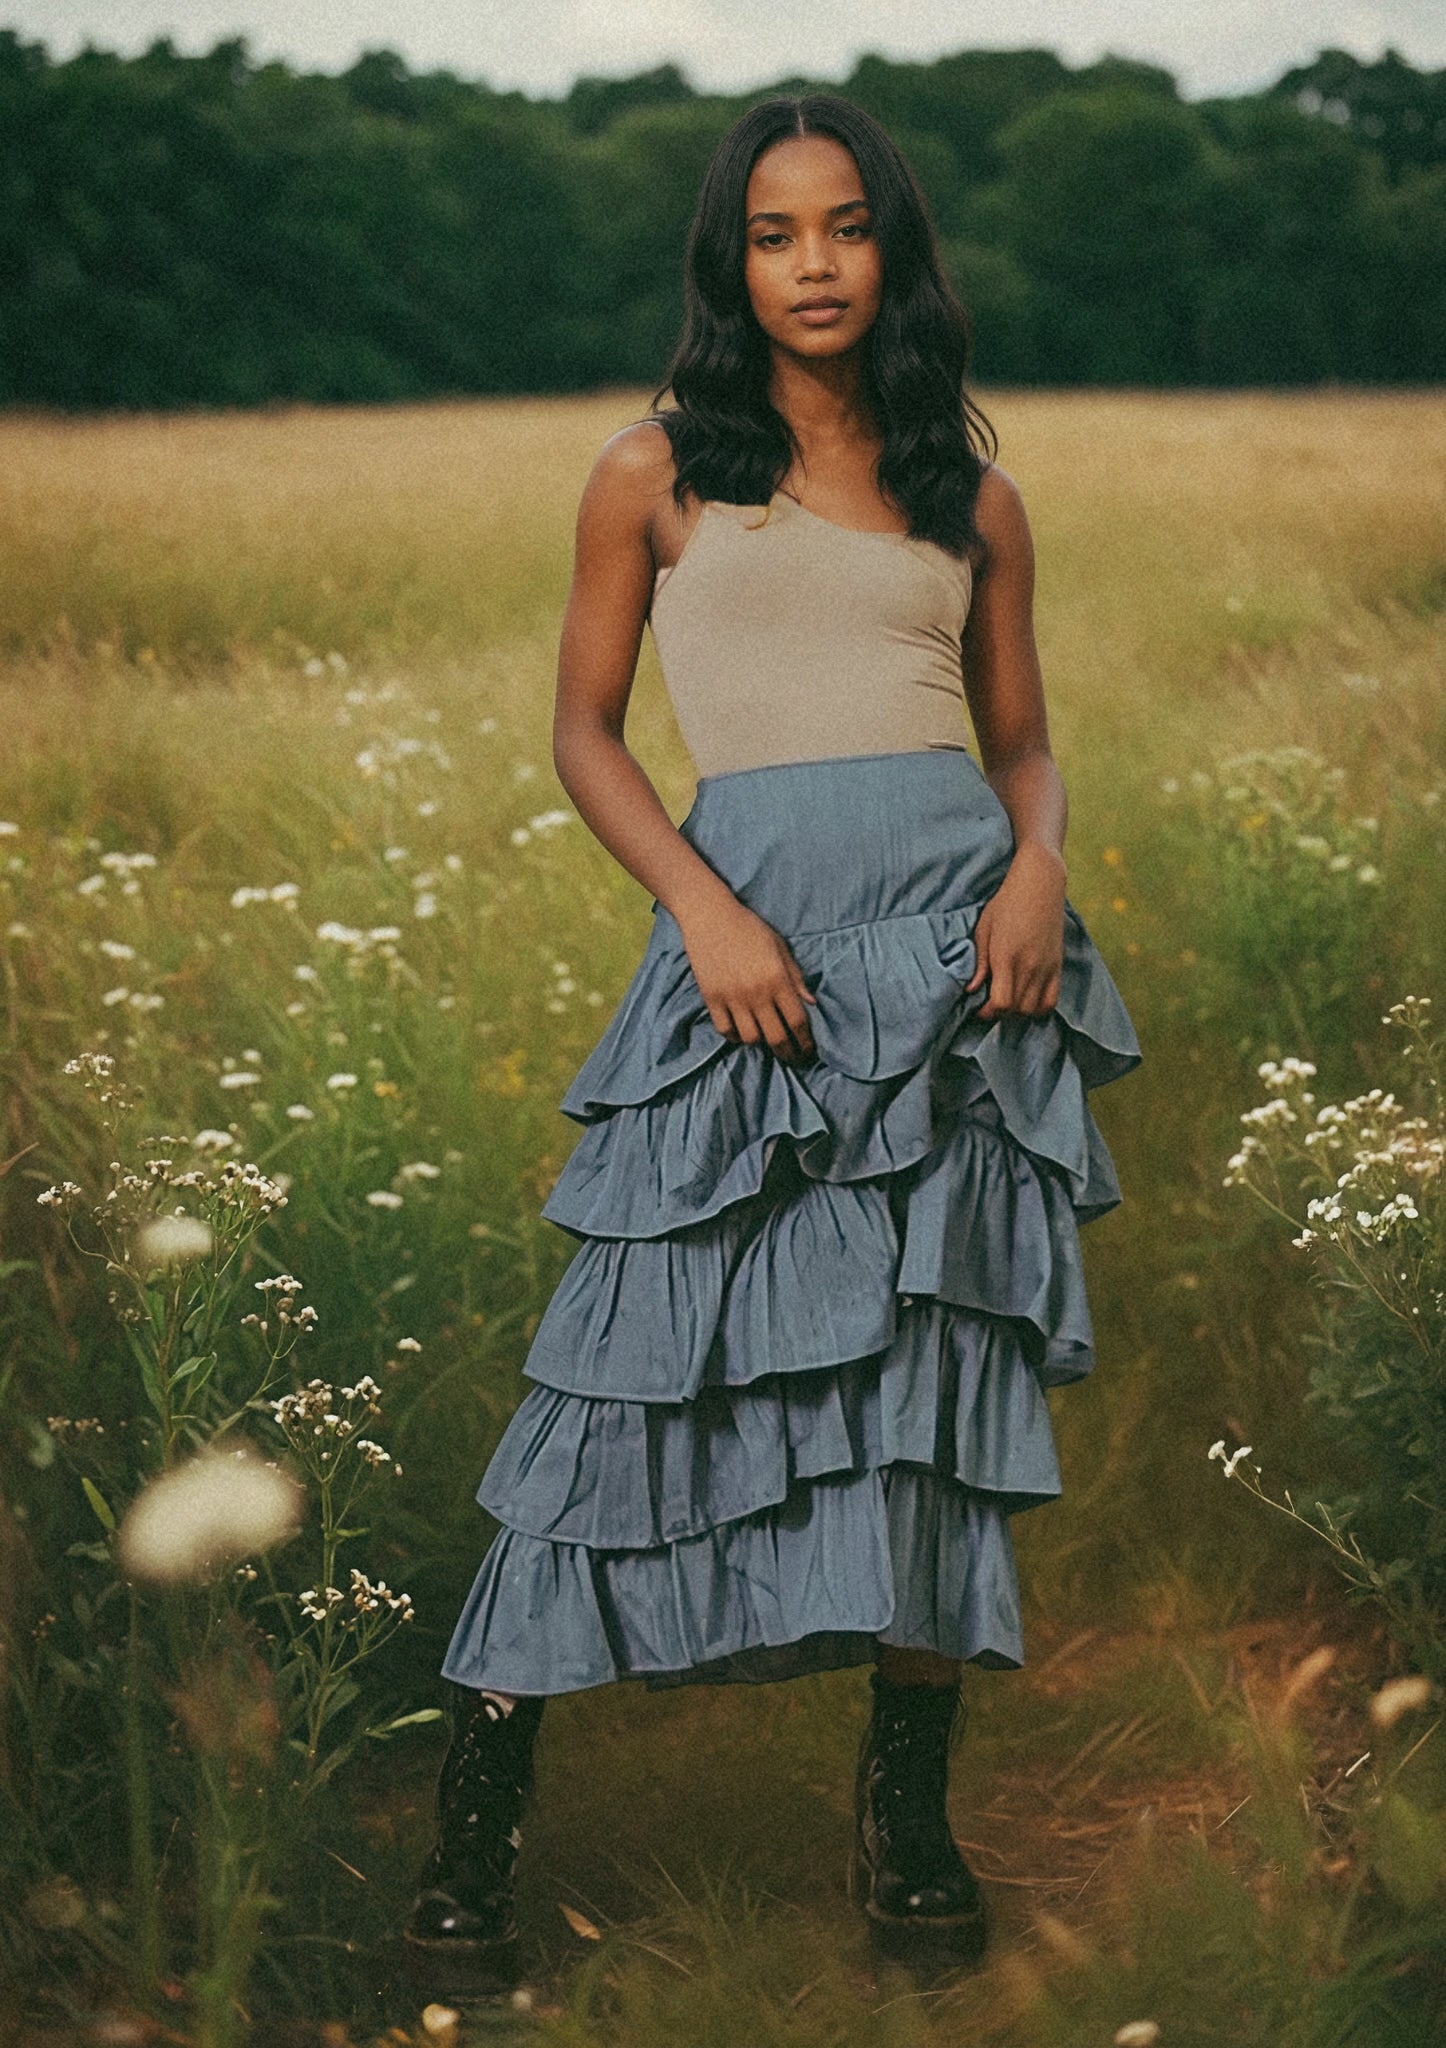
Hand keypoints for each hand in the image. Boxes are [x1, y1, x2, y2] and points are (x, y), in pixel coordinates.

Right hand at [679, 897, 817, 1063]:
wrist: (710, 916)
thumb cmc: (749, 928)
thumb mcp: (779, 947)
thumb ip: (795, 976)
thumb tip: (812, 1002)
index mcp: (777, 978)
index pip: (797, 1020)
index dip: (806, 1041)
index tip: (809, 1050)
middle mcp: (757, 992)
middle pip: (776, 1037)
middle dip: (788, 1053)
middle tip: (793, 1058)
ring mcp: (732, 997)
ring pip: (750, 1038)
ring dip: (761, 1044)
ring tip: (766, 1041)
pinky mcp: (711, 998)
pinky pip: (725, 1030)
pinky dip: (735, 1036)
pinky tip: (741, 1032)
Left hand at [965, 841, 1065, 1020]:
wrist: (1039, 884)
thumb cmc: (1005, 903)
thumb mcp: (984, 929)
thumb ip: (979, 962)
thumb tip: (971, 989)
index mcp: (1006, 957)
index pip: (1001, 1004)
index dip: (987, 1012)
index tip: (978, 1006)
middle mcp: (1029, 966)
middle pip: (1017, 1010)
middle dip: (1000, 1013)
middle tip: (989, 1003)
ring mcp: (1046, 967)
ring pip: (1034, 1009)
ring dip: (1019, 1011)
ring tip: (1008, 1000)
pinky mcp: (1058, 965)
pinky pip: (1052, 1000)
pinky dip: (1039, 1007)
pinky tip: (1027, 999)